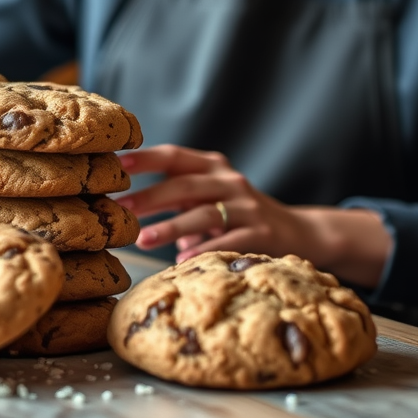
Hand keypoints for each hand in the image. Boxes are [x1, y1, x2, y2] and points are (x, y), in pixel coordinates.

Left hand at [116, 145, 391, 287]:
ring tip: (142, 239)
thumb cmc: (238, 214)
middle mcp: (230, 181)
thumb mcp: (209, 197)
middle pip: (184, 185)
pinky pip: (228, 241)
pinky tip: (183, 261)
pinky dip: (204, 250)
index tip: (118, 164)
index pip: (175, 156)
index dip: (147, 159)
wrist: (298, 231)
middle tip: (121, 209)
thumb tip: (130, 210)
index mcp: (213, 166)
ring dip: (170, 227)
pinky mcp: (262, 233)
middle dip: (150, 196)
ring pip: (203, 213)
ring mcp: (247, 206)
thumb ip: (177, 197)